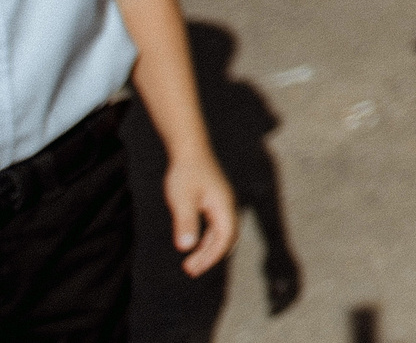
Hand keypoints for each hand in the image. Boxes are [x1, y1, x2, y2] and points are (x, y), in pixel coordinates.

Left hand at [164, 147, 238, 277]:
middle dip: (210, 257)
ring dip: (208, 250)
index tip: (194, 269)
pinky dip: (206, 240)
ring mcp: (222, 204)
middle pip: (227, 238)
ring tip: (189, 264)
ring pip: (221, 234)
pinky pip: (216, 227)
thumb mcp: (182, 199)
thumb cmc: (185, 173)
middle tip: (190, 271)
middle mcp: (227, 206)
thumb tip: (186, 247)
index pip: (225, 238)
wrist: (189, 150)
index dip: (212, 256)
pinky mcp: (215, 202)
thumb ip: (186, 222)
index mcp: (224, 206)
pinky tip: (192, 246)